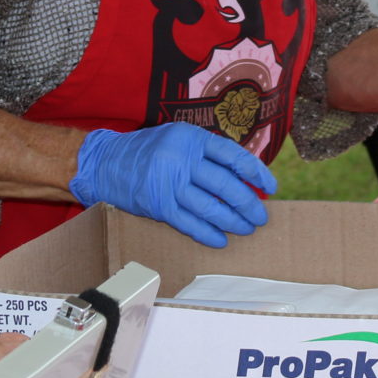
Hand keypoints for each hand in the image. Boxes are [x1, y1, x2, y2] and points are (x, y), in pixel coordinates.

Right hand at [68, 124, 275, 247]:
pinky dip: (207, 233)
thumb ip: (208, 154)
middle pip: (225, 184)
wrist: (106, 162)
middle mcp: (181, 159)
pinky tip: (221, 239)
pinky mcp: (158, 206)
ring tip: (246, 228)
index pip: (233, 155)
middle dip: (248, 203)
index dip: (255, 173)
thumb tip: (245, 177)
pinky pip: (189, 223)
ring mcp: (169, 183)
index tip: (270, 187)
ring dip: (232, 221)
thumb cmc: (150, 150)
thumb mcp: (179, 139)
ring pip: (210, 207)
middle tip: (260, 216)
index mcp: (192, 138)